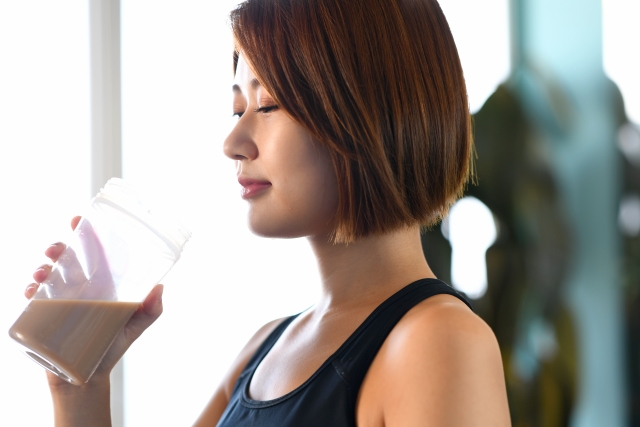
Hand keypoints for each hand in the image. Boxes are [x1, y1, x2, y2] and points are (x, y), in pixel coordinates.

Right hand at [25, 216, 163, 390]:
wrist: (88, 376)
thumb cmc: (113, 346)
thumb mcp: (134, 326)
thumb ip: (150, 310)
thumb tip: (160, 288)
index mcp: (102, 284)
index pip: (94, 254)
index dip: (87, 235)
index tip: (78, 219)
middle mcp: (80, 287)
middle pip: (67, 259)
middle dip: (58, 248)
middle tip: (55, 250)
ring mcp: (60, 300)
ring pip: (47, 275)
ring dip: (42, 268)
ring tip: (42, 273)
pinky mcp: (44, 316)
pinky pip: (33, 299)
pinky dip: (30, 290)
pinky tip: (32, 290)